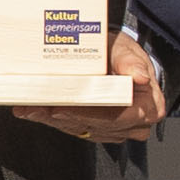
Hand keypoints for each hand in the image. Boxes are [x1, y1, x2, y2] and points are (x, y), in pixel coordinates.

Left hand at [18, 31, 170, 143]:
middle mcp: (135, 123)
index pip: (117, 117)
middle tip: (36, 107)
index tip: (62, 108)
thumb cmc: (122, 53)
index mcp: (149, 106)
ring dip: (52, 119)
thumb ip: (131, 61)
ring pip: (80, 129)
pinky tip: (33, 110)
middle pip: (95, 126)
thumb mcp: (126, 50)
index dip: (88, 114)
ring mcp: (116, 129)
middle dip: (63, 117)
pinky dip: (52, 118)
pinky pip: (73, 127)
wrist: (115, 58)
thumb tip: (140, 77)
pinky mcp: (97, 130)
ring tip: (29, 107)